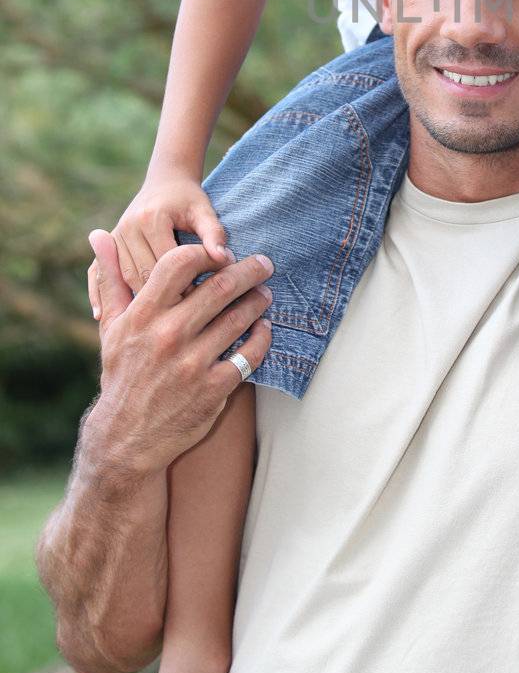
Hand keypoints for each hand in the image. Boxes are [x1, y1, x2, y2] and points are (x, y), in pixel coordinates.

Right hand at [84, 228, 272, 477]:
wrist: (126, 437)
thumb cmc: (122, 373)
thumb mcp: (111, 326)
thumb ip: (111, 279)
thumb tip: (99, 235)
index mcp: (142, 316)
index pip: (179, 263)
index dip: (205, 252)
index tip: (220, 252)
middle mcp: (167, 336)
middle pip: (220, 286)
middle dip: (248, 270)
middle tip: (264, 263)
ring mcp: (192, 363)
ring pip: (239, 317)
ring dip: (258, 300)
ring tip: (265, 293)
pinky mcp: (213, 389)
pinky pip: (249, 354)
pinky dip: (261, 337)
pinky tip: (263, 327)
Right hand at [89, 172, 228, 311]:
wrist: (164, 182)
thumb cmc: (189, 199)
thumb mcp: (204, 211)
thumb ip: (214, 233)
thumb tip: (224, 258)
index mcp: (151, 219)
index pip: (166, 261)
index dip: (183, 284)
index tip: (199, 307)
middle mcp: (127, 227)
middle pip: (142, 273)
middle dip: (161, 298)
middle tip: (177, 325)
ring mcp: (114, 235)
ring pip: (124, 277)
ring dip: (137, 299)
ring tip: (153, 324)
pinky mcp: (107, 243)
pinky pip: (97, 272)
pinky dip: (98, 293)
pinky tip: (100, 316)